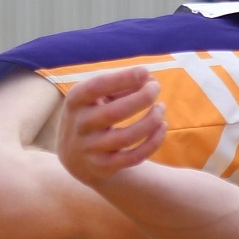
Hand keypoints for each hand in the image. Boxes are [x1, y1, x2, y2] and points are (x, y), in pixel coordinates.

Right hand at [57, 67, 166, 184]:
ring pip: (127, 137)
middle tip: (156, 88)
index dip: (122, 78)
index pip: (97, 87)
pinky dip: (153, 142)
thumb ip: (120, 86)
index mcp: (75, 101)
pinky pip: (134, 157)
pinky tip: (162, 127)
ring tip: (161, 108)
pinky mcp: (104, 167)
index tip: (145, 71)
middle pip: (115, 112)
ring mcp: (90, 148)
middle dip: (141, 98)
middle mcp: (80, 125)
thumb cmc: (93, 115)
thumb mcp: (98, 98)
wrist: (75, 157)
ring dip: (150, 121)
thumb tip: (149, 79)